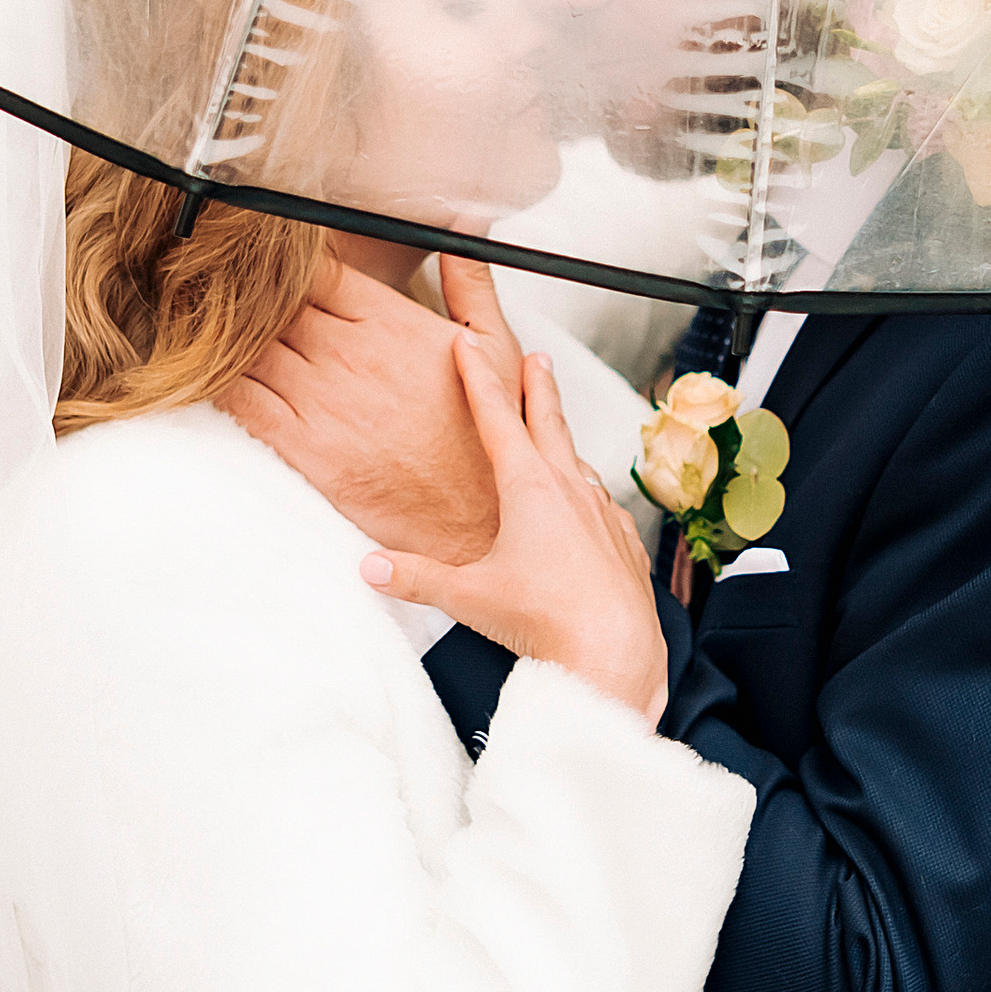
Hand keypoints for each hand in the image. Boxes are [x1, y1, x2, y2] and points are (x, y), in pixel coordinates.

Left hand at [223, 256, 523, 561]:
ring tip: (206, 325)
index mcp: (394, 324)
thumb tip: (467, 231)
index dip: (290, 264)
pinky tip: (206, 373)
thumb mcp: (500, 349)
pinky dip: (218, 381)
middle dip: (252, 294)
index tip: (273, 262)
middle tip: (226, 289)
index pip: (321, 272)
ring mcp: (324, 400)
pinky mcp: (304, 445)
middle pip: (278, 303)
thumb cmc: (488, 441)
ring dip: (225, 333)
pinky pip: (243, 400)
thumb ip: (472, 284)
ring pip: (251, 345)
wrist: (474, 520)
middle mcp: (352, 355)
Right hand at [363, 338, 667, 725]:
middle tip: (537, 357)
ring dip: (564, 440)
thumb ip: (416, 578)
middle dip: (538, 386)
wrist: (615, 650)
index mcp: (529, 487)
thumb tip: (368, 568)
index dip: (476, 376)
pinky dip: (590, 492)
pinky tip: (588, 504)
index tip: (466, 341)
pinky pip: (603, 504)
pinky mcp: (622, 542)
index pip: (495, 417)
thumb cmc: (544, 618)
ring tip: (557, 432)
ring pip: (579, 462)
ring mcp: (602, 514)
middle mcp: (570, 489)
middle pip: (549, 422)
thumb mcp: (468, 596)